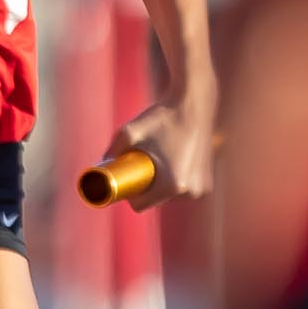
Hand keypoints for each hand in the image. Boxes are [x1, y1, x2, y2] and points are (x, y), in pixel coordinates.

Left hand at [103, 89, 216, 211]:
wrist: (194, 103)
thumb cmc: (163, 117)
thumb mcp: (130, 132)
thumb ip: (111, 149)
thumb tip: (100, 164)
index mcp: (173, 185)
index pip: (140, 205)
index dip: (128, 194)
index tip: (126, 177)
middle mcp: (190, 191)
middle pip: (155, 200)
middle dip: (145, 188)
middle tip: (140, 165)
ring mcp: (201, 187)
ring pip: (169, 195)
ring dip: (161, 185)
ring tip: (158, 162)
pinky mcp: (207, 180)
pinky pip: (183, 188)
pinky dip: (175, 180)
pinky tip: (172, 164)